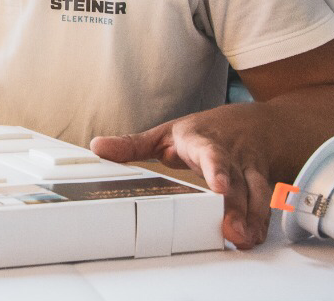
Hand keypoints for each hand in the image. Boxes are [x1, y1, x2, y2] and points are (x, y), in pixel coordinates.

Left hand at [90, 103, 271, 248]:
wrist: (253, 123)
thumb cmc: (203, 131)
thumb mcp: (165, 133)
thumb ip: (132, 145)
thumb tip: (97, 147)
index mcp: (203, 142)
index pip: (211, 154)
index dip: (216, 169)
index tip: (218, 186)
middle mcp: (230, 157)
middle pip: (236, 181)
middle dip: (236, 207)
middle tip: (233, 231)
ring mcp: (249, 170)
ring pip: (256, 193)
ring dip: (252, 218)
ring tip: (244, 239)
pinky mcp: (261, 184)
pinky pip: (265, 203)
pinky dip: (261, 222)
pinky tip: (253, 238)